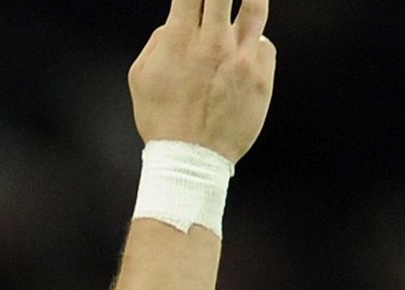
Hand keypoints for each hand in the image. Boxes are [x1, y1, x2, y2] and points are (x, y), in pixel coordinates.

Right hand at [128, 0, 276, 162]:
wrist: (191, 160)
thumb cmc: (161, 119)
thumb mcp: (140, 77)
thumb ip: (159, 41)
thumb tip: (176, 22)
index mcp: (181, 39)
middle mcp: (215, 42)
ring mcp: (242, 58)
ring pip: (255, 7)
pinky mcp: (262, 77)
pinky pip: (264, 45)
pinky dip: (254, 43)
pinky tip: (244, 56)